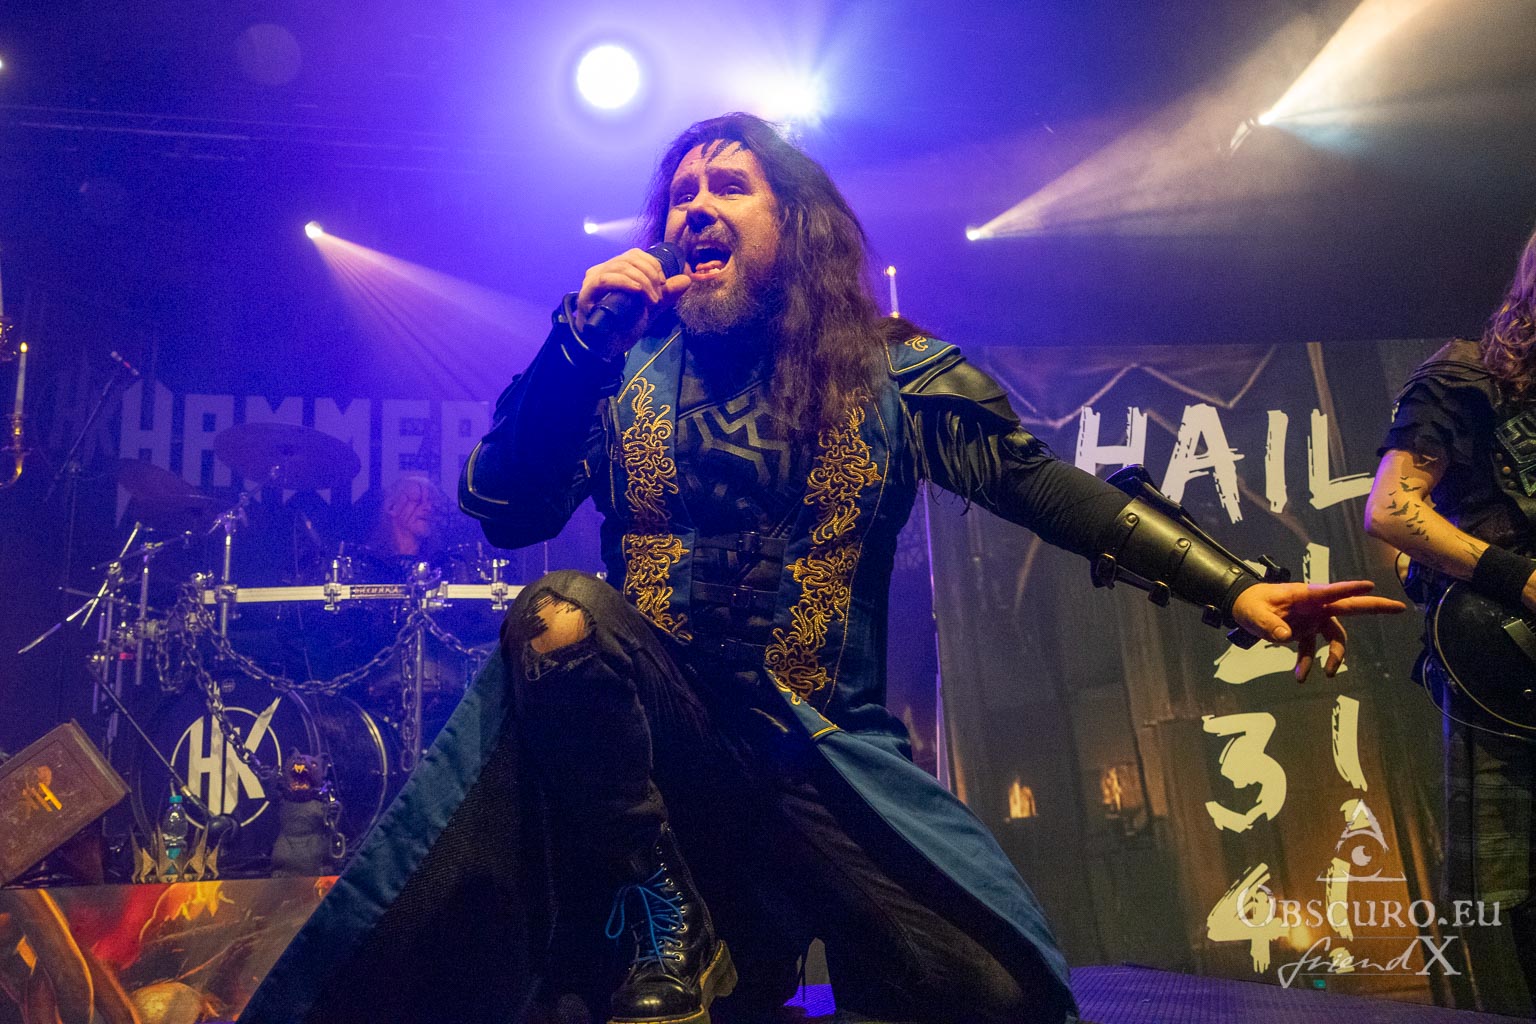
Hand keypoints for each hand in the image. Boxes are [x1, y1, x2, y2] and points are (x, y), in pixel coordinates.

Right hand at [574, 248, 691, 357]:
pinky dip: (624, 282)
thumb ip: (666, 294)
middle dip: (650, 274)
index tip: (664, 282)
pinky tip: (637, 291)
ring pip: (620, 267)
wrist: (608, 349)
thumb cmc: (624, 327)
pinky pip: (605, 280)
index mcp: (615, 270)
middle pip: (629, 259)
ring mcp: (592, 281)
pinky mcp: (587, 293)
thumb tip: (686, 280)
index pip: (634, 255)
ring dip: (642, 281)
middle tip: (658, 295)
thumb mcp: (650, 308)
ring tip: (652, 300)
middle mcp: (602, 271)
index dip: (652, 264)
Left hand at [1230, 580, 1405, 681]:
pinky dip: (1307, 663)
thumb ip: (1269, 624)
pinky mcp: (1306, 631)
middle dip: (1374, 607)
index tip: (1370, 585)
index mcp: (1305, 595)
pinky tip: (1300, 677)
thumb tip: (1285, 637)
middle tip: (1399, 607)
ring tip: (1328, 673)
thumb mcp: (1254, 613)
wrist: (1242, 608)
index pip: (1330, 591)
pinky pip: (1312, 649)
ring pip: (1335, 636)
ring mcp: (1313, 618)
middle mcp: (1315, 606)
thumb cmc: (1250, 603)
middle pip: (1349, 607)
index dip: (1349, 589)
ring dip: (1335, 655)